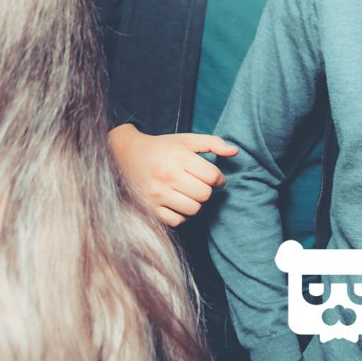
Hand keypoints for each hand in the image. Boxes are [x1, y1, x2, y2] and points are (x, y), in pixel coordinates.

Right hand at [109, 123, 238, 226]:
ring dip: (196, 203)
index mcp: (179, 158)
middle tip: (200, 185)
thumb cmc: (162, 147)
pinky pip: (177, 221)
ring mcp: (157, 194)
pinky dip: (182, 215)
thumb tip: (235, 152)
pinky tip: (178, 203)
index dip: (218, 178)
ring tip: (189, 194)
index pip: (212, 176)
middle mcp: (167, 176)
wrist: (126, 155)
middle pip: (205, 194)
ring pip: (193, 209)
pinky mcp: (149, 208)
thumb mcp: (186, 140)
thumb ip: (212, 143)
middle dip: (207, 190)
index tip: (213, 177)